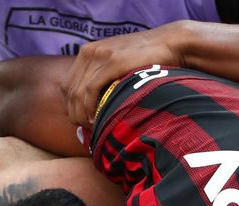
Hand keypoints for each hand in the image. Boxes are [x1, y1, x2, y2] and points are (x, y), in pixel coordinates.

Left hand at [62, 23, 186, 126]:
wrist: (171, 44)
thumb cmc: (148, 60)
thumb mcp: (118, 64)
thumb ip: (103, 78)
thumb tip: (90, 109)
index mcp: (87, 51)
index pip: (68, 85)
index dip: (72, 107)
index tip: (82, 122)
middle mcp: (89, 51)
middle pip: (69, 91)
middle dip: (75, 114)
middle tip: (86, 129)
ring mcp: (99, 55)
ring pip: (77, 92)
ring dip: (82, 114)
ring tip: (93, 127)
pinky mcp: (111, 62)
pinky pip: (90, 89)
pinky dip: (89, 107)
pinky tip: (97, 119)